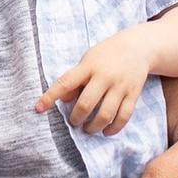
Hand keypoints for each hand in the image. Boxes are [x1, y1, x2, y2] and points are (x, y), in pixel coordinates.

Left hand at [40, 26, 155, 137]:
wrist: (138, 46)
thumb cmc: (106, 55)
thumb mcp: (87, 60)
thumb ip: (75, 79)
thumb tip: (62, 100)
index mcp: (89, 66)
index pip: (65, 82)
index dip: (50, 96)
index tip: (39, 108)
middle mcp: (105, 76)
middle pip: (86, 103)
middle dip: (76, 118)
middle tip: (74, 122)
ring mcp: (120, 86)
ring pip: (105, 114)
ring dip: (93, 127)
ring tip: (88, 128)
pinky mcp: (134, 94)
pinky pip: (123, 116)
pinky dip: (113, 128)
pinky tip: (106, 131)